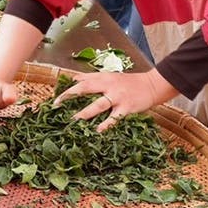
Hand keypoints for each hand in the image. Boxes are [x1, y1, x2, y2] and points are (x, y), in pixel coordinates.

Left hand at [52, 68, 178, 132]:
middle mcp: (108, 85)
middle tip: (57, 106)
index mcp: (102, 78)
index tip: (55, 99)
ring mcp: (118, 96)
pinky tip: (97, 131)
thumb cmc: (128, 82)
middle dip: (70, 96)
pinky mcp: (127, 107)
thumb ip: (92, 78)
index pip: (81, 81)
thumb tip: (73, 80)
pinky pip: (114, 117)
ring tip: (73, 121)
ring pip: (98, 104)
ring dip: (85, 113)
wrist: (152, 85)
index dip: (67, 89)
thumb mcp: (109, 76)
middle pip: (85, 89)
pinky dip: (106, 124)